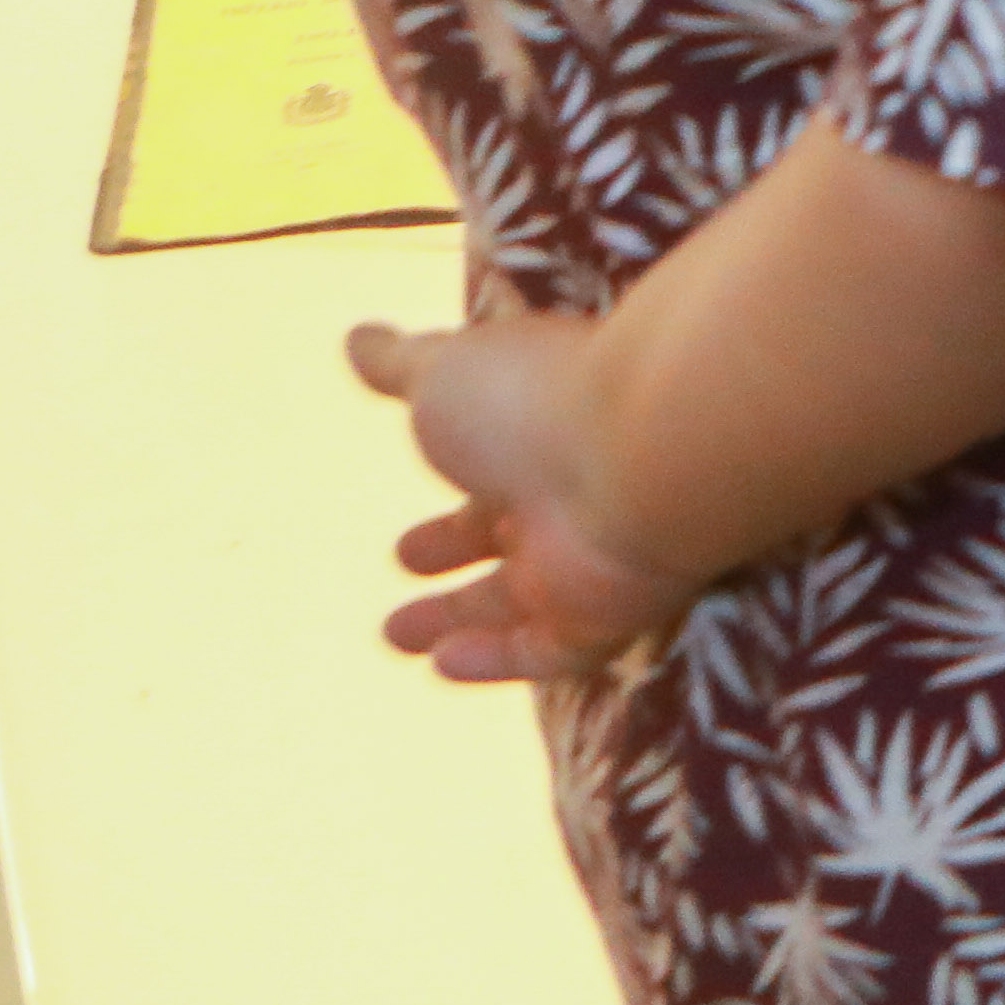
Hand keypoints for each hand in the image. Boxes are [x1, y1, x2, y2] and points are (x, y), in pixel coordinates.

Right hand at [345, 312, 693, 681]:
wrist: (647, 452)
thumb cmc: (539, 402)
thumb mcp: (446, 374)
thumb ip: (401, 364)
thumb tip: (357, 339)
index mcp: (537, 438)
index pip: (491, 477)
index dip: (450, 510)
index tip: (404, 539)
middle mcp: (570, 498)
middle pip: (509, 538)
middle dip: (453, 552)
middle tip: (405, 563)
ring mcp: (592, 559)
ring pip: (524, 603)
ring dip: (459, 621)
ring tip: (399, 636)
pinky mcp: (607, 614)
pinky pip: (554, 650)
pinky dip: (500, 659)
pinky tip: (444, 665)